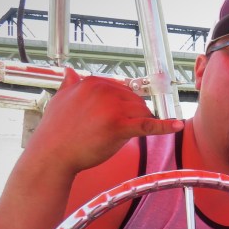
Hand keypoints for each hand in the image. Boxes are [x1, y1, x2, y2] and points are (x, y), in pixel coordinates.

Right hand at [26, 68, 182, 174]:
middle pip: (136, 101)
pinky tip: (177, 126)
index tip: (121, 116)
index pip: (123, 90)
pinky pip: (147, 124)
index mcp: (93, 82)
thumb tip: (70, 72)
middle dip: (133, 116)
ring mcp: (112, 108)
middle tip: (115, 131)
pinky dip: (164, 125)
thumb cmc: (56, 132)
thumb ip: (69, 85)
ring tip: (116, 137)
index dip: (124, 106)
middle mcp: (104, 91)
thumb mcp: (60, 101)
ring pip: (142, 112)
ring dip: (139, 124)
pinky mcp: (119, 126)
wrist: (50, 155)